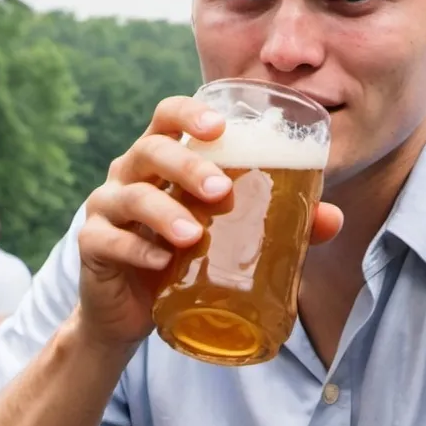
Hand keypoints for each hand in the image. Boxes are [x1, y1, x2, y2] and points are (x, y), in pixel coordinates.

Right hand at [78, 96, 342, 348]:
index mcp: (164, 160)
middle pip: (150, 150)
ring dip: (164, 213)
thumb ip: (278, 224)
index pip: (168, 116)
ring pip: (131, 196)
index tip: (220, 126)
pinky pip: (108, 240)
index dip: (190, 113)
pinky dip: (137, 250)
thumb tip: (332, 218)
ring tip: (195, 236)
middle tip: (221, 190)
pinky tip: (161, 261)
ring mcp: (107, 208)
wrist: (133, 312)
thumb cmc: (185, 257)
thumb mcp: (229, 235)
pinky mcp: (93, 246)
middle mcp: (130, 174)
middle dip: (186, 165)